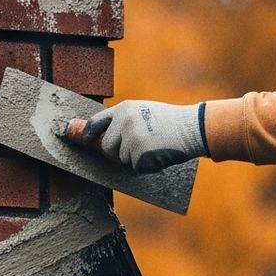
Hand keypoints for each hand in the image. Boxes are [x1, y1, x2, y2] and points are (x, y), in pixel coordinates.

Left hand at [63, 99, 205, 174]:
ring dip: (134, 159)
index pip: (96, 122)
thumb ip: (124, 119)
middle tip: (134, 151)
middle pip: (106, 146)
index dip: (86, 134)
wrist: (191, 127)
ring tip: (152, 148)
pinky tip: (158, 155)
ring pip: (121, 158)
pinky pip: (134, 166)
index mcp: (123, 109)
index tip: (84, 141)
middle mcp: (124, 121)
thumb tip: (104, 135)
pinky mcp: (139, 153)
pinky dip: (145, 166)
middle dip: (116, 153)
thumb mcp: (143, 111)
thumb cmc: (170, 121)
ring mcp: (131, 137)